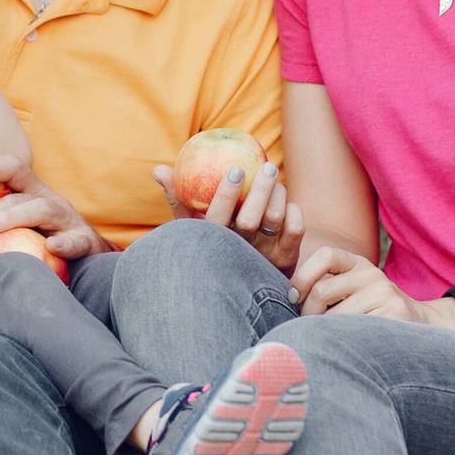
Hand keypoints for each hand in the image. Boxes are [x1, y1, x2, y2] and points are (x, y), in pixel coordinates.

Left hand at [0, 154, 110, 262]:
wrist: (91, 261)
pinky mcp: (84, 242)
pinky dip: (64, 243)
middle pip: (14, 198)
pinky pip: (75, 240)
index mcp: (28, 192)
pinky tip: (52, 247)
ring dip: (10, 218)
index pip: (9, 170)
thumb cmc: (39, 244)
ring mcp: (67, 219)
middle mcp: (47, 199)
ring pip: (40, 210)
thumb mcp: (13, 231)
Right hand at [153, 160, 305, 275]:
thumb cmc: (214, 245)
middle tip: (266, 166)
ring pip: (275, 219)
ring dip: (278, 194)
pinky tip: (285, 202)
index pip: (217, 218)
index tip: (235, 170)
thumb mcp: (191, 228)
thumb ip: (177, 199)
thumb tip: (159, 170)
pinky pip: (295, 228)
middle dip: (261, 189)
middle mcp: (238, 253)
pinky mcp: (286, 260)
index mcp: (213, 243)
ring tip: (274, 179)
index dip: (227, 194)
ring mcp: (263, 258)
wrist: (246, 288)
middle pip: (250, 219)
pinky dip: (293, 210)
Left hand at [290, 246, 454, 327]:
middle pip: (322, 291)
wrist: (421, 325)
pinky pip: (354, 331)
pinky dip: (342, 342)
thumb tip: (287, 298)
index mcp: (358, 264)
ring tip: (327, 338)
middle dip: (307, 313)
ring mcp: (384, 294)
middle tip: (307, 327)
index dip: (303, 275)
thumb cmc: (372, 311)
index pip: (325, 255)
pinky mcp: (394, 315)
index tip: (293, 296)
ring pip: (335, 317)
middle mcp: (371, 274)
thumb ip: (326, 287)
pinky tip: (345, 346)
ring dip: (324, 332)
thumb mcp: (353, 290)